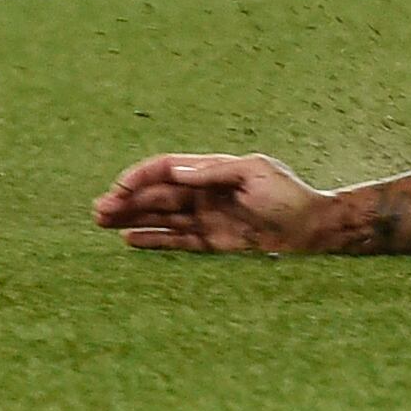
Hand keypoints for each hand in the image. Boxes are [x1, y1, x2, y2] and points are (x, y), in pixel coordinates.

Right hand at [93, 153, 337, 252]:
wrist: (313, 229)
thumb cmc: (289, 196)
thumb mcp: (256, 172)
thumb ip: (215, 172)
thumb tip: (178, 171)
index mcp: (214, 170)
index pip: (169, 168)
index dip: (141, 175)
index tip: (118, 187)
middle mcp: (205, 192)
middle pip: (158, 194)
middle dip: (127, 200)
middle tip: (97, 210)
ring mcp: (206, 217)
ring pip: (160, 217)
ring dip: (132, 218)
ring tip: (102, 223)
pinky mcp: (211, 241)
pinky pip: (175, 240)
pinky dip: (152, 239)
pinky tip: (129, 240)